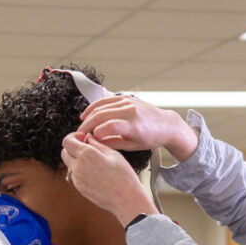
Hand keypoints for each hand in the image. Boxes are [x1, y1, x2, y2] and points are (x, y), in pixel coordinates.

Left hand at [61, 132, 156, 226]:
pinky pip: (75, 175)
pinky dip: (80, 170)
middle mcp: (78, 167)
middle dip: (72, 148)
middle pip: (64, 152)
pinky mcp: (80, 188)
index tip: (83, 137)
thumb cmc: (124, 176)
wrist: (126, 200)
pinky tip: (95, 172)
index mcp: (86, 155)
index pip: (67, 141)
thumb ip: (97, 143)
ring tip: (93, 161)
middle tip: (86, 148)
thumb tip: (87, 136)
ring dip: (76, 159)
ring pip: (69, 164)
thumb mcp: (113, 154)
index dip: (73, 137)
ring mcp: (77, 179)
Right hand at [77, 95, 198, 161]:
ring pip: (101, 106)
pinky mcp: (126, 98)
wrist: (166, 124)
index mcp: (134, 126)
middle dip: (87, 125)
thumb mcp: (133, 146)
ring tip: (82, 126)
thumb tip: (96, 142)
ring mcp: (128, 102)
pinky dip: (94, 106)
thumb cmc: (151, 138)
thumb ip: (114, 143)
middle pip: (101, 115)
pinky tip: (87, 114)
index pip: (110, 127)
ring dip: (88, 116)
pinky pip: (106, 100)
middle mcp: (131, 111)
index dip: (97, 133)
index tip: (91, 140)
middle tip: (80, 134)